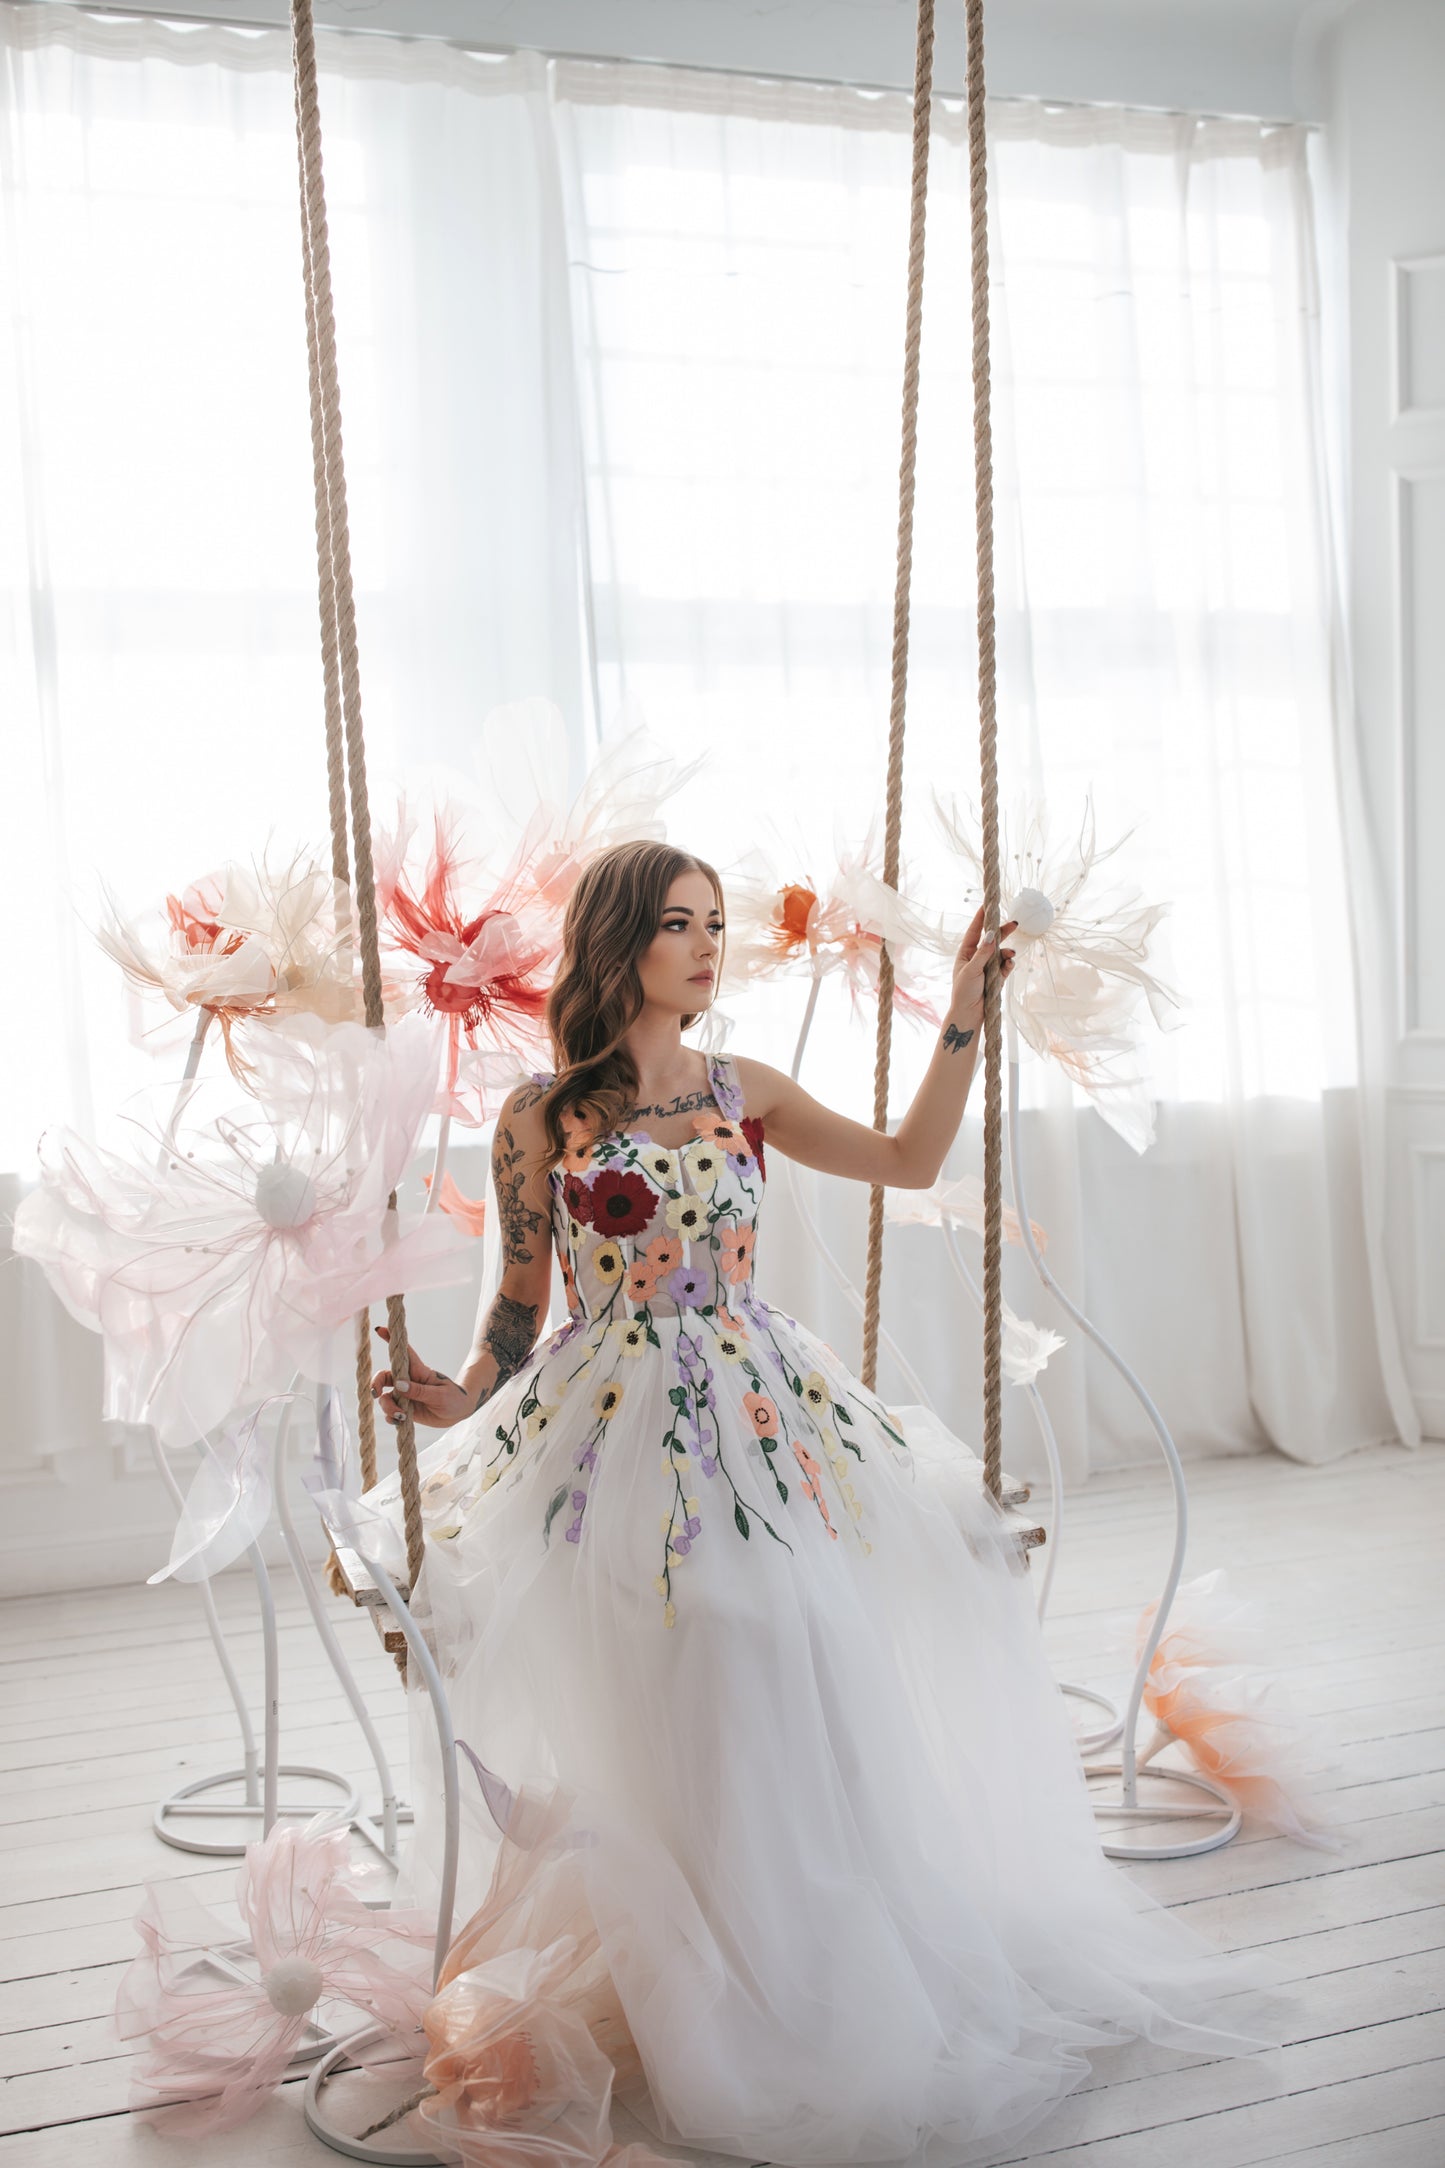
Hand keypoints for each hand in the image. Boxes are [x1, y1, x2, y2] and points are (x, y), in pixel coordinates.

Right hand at [371, 1325, 476, 1430]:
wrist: (460, 1412)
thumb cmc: (454, 1398)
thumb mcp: (439, 1395)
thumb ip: (419, 1391)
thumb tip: (398, 1385)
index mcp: (418, 1371)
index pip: (404, 1353)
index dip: (392, 1340)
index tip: (380, 1329)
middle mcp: (408, 1381)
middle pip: (384, 1377)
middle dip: (376, 1384)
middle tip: (376, 1394)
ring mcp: (406, 1395)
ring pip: (386, 1397)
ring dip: (388, 1407)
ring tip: (401, 1415)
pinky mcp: (405, 1408)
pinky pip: (390, 1412)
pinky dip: (391, 1417)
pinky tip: (400, 1421)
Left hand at [949, 905, 1016, 1030]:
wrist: (969, 1013)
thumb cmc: (964, 991)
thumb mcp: (971, 970)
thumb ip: (983, 953)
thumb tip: (991, 934)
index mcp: (966, 953)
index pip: (975, 931)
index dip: (981, 918)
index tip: (987, 905)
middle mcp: (978, 957)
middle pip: (992, 939)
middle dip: (1003, 932)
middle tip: (1015, 924)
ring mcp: (988, 967)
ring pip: (1001, 953)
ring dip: (1007, 952)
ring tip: (1011, 955)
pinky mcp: (997, 977)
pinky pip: (1006, 966)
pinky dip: (1009, 964)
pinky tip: (1010, 964)